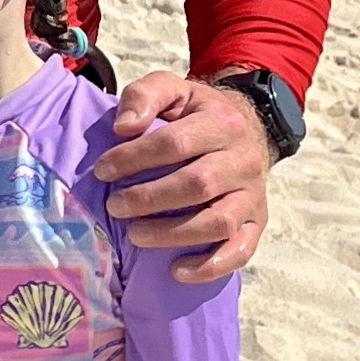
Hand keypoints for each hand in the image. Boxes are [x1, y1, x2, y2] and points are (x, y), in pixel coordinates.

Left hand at [100, 73, 270, 283]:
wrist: (246, 129)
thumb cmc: (195, 114)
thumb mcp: (172, 90)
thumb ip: (144, 96)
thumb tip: (123, 127)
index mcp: (222, 123)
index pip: (175, 142)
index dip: (134, 158)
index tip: (103, 171)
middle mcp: (244, 160)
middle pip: (197, 184)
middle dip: (149, 198)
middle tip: (114, 206)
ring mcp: (253, 194)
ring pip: (219, 222)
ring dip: (173, 233)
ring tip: (135, 235)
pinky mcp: (257, 222)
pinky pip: (241, 251)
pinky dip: (210, 266)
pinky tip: (176, 271)